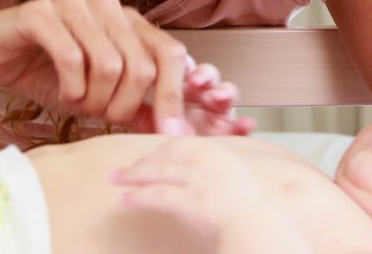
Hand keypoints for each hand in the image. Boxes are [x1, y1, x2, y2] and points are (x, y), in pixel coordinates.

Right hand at [0, 0, 190, 133]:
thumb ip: (136, 109)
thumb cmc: (48, 74)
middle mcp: (108, 6)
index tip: (171, 134)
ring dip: (94, 99)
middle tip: (101, 117)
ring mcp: (75, 4)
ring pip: (109, 64)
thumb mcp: (99, 97)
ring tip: (78, 103)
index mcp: (129, 20)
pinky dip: (70, 88)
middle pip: (141, 66)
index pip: (171, 54)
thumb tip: (173, 132)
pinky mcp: (41, 12)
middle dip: (123, 106)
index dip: (174, 96)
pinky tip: (62, 94)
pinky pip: (71, 58)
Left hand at [110, 137, 263, 242]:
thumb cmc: (247, 209)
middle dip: (141, 162)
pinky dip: (139, 196)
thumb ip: (211, 167)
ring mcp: (199, 180)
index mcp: (217, 152)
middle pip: (165, 155)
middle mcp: (207, 162)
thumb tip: (187, 168)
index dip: (158, 151)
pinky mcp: (192, 201)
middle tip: (121, 171)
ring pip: (158, 172)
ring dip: (132, 176)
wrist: (257, 228)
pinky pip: (159, 195)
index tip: (145, 160)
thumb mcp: (231, 177)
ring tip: (115, 180)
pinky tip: (126, 199)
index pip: (179, 144)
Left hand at [127, 63, 255, 135]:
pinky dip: (244, 125)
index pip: (187, 68)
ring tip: (218, 97)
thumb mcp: (143, 120)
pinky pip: (238, 125)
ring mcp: (215, 110)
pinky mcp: (227, 128)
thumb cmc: (154, 133)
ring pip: (225, 93)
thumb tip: (123, 109)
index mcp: (178, 84)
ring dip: (223, 92)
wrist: (169, 161)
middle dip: (204, 76)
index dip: (186, 69)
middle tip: (197, 82)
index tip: (185, 75)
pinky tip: (247, 125)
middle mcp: (199, 94)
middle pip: (208, 76)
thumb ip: (141, 113)